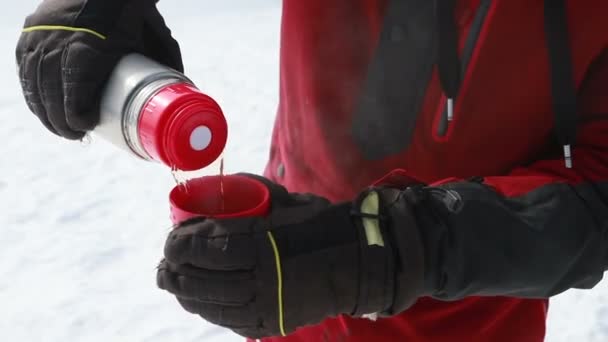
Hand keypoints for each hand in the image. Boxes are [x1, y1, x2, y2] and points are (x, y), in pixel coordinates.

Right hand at [15, 0, 182, 138]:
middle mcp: (59, 41)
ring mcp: (42, 34)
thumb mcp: (157, 36)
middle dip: (60, 121)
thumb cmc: (135, 9)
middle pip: (52, 93)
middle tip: (76, 135)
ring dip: (44, 109)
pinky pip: (25, 66)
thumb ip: (168, 63)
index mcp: (89, 46)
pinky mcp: (32, 29)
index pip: (74, 91)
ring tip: (60, 127)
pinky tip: (40, 104)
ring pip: (35, 82)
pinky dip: (31, 89)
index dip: (76, 116)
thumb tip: (185, 94)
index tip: (86, 128)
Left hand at [156, 174, 425, 338]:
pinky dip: (208, 310)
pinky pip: (229, 321)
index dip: (181, 245)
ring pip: (212, 304)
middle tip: (164, 265)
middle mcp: (263, 277)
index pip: (209, 247)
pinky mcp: (272, 324)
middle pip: (204, 279)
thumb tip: (212, 196)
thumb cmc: (319, 224)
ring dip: (186, 294)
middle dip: (176, 272)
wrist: (357, 260)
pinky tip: (197, 301)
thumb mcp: (285, 202)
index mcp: (265, 242)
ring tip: (172, 283)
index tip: (170, 240)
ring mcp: (268, 306)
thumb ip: (250, 198)